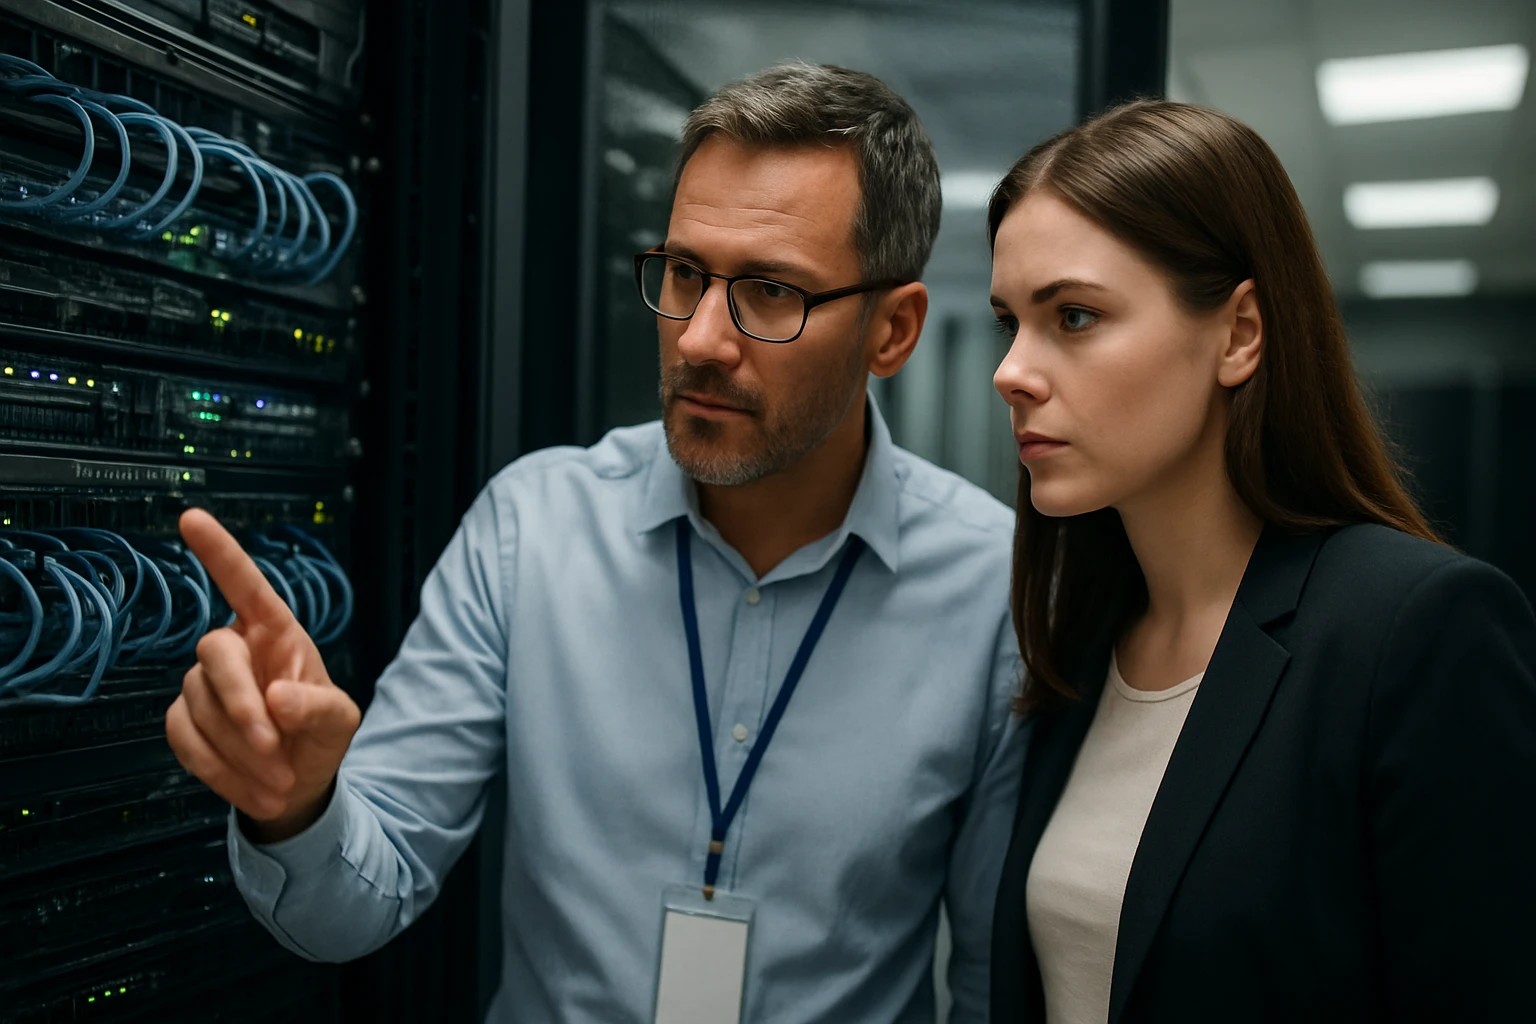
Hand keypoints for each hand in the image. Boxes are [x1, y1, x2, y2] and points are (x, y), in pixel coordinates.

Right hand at [166, 508, 360, 841]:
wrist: (298, 783)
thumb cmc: (320, 734)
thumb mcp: (340, 721)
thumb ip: (318, 707)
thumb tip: (278, 699)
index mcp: (276, 632)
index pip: (245, 585)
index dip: (220, 553)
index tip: (192, 517)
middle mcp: (235, 647)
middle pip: (214, 655)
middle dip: (241, 707)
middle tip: (274, 750)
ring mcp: (203, 683)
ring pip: (200, 706)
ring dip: (240, 752)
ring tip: (281, 782)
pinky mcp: (183, 719)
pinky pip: (185, 740)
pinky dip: (219, 770)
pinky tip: (253, 788)